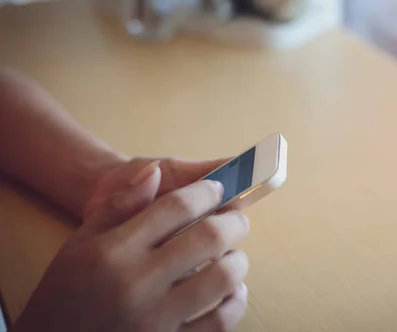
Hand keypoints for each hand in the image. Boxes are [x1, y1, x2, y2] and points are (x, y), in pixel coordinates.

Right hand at [14, 163, 249, 331]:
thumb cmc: (66, 291)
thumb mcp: (81, 241)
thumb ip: (120, 205)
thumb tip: (155, 172)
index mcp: (116, 250)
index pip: (176, 207)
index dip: (207, 192)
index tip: (218, 190)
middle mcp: (138, 282)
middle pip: (208, 237)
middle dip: (234, 223)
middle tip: (237, 222)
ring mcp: (156, 319)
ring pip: (223, 279)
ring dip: (238, 262)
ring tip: (234, 256)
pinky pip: (220, 323)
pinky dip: (235, 303)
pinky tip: (232, 292)